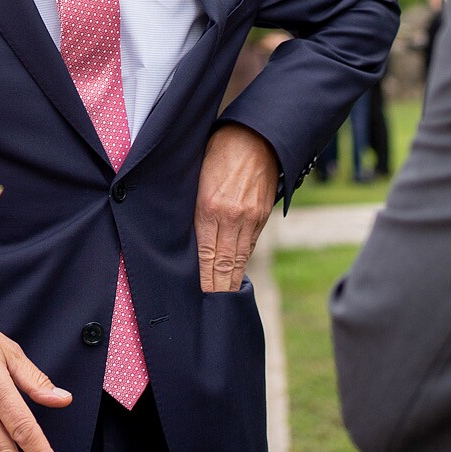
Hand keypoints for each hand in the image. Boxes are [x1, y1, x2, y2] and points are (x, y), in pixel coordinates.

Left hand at [195, 123, 278, 292]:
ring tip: (224, 303)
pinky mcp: (263, 216)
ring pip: (240, 259)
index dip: (203, 282)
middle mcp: (232, 218)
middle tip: (212, 315)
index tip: (198, 300)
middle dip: (218, 291)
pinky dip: (242, 263)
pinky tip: (235, 276)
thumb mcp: (197, 177)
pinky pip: (250, 246)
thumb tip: (187, 236)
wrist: (256, 136)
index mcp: (210, 208)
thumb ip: (194, 208)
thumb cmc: (217, 151)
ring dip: (231, 282)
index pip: (205, 256)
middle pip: (224, 265)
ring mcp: (251, 219)